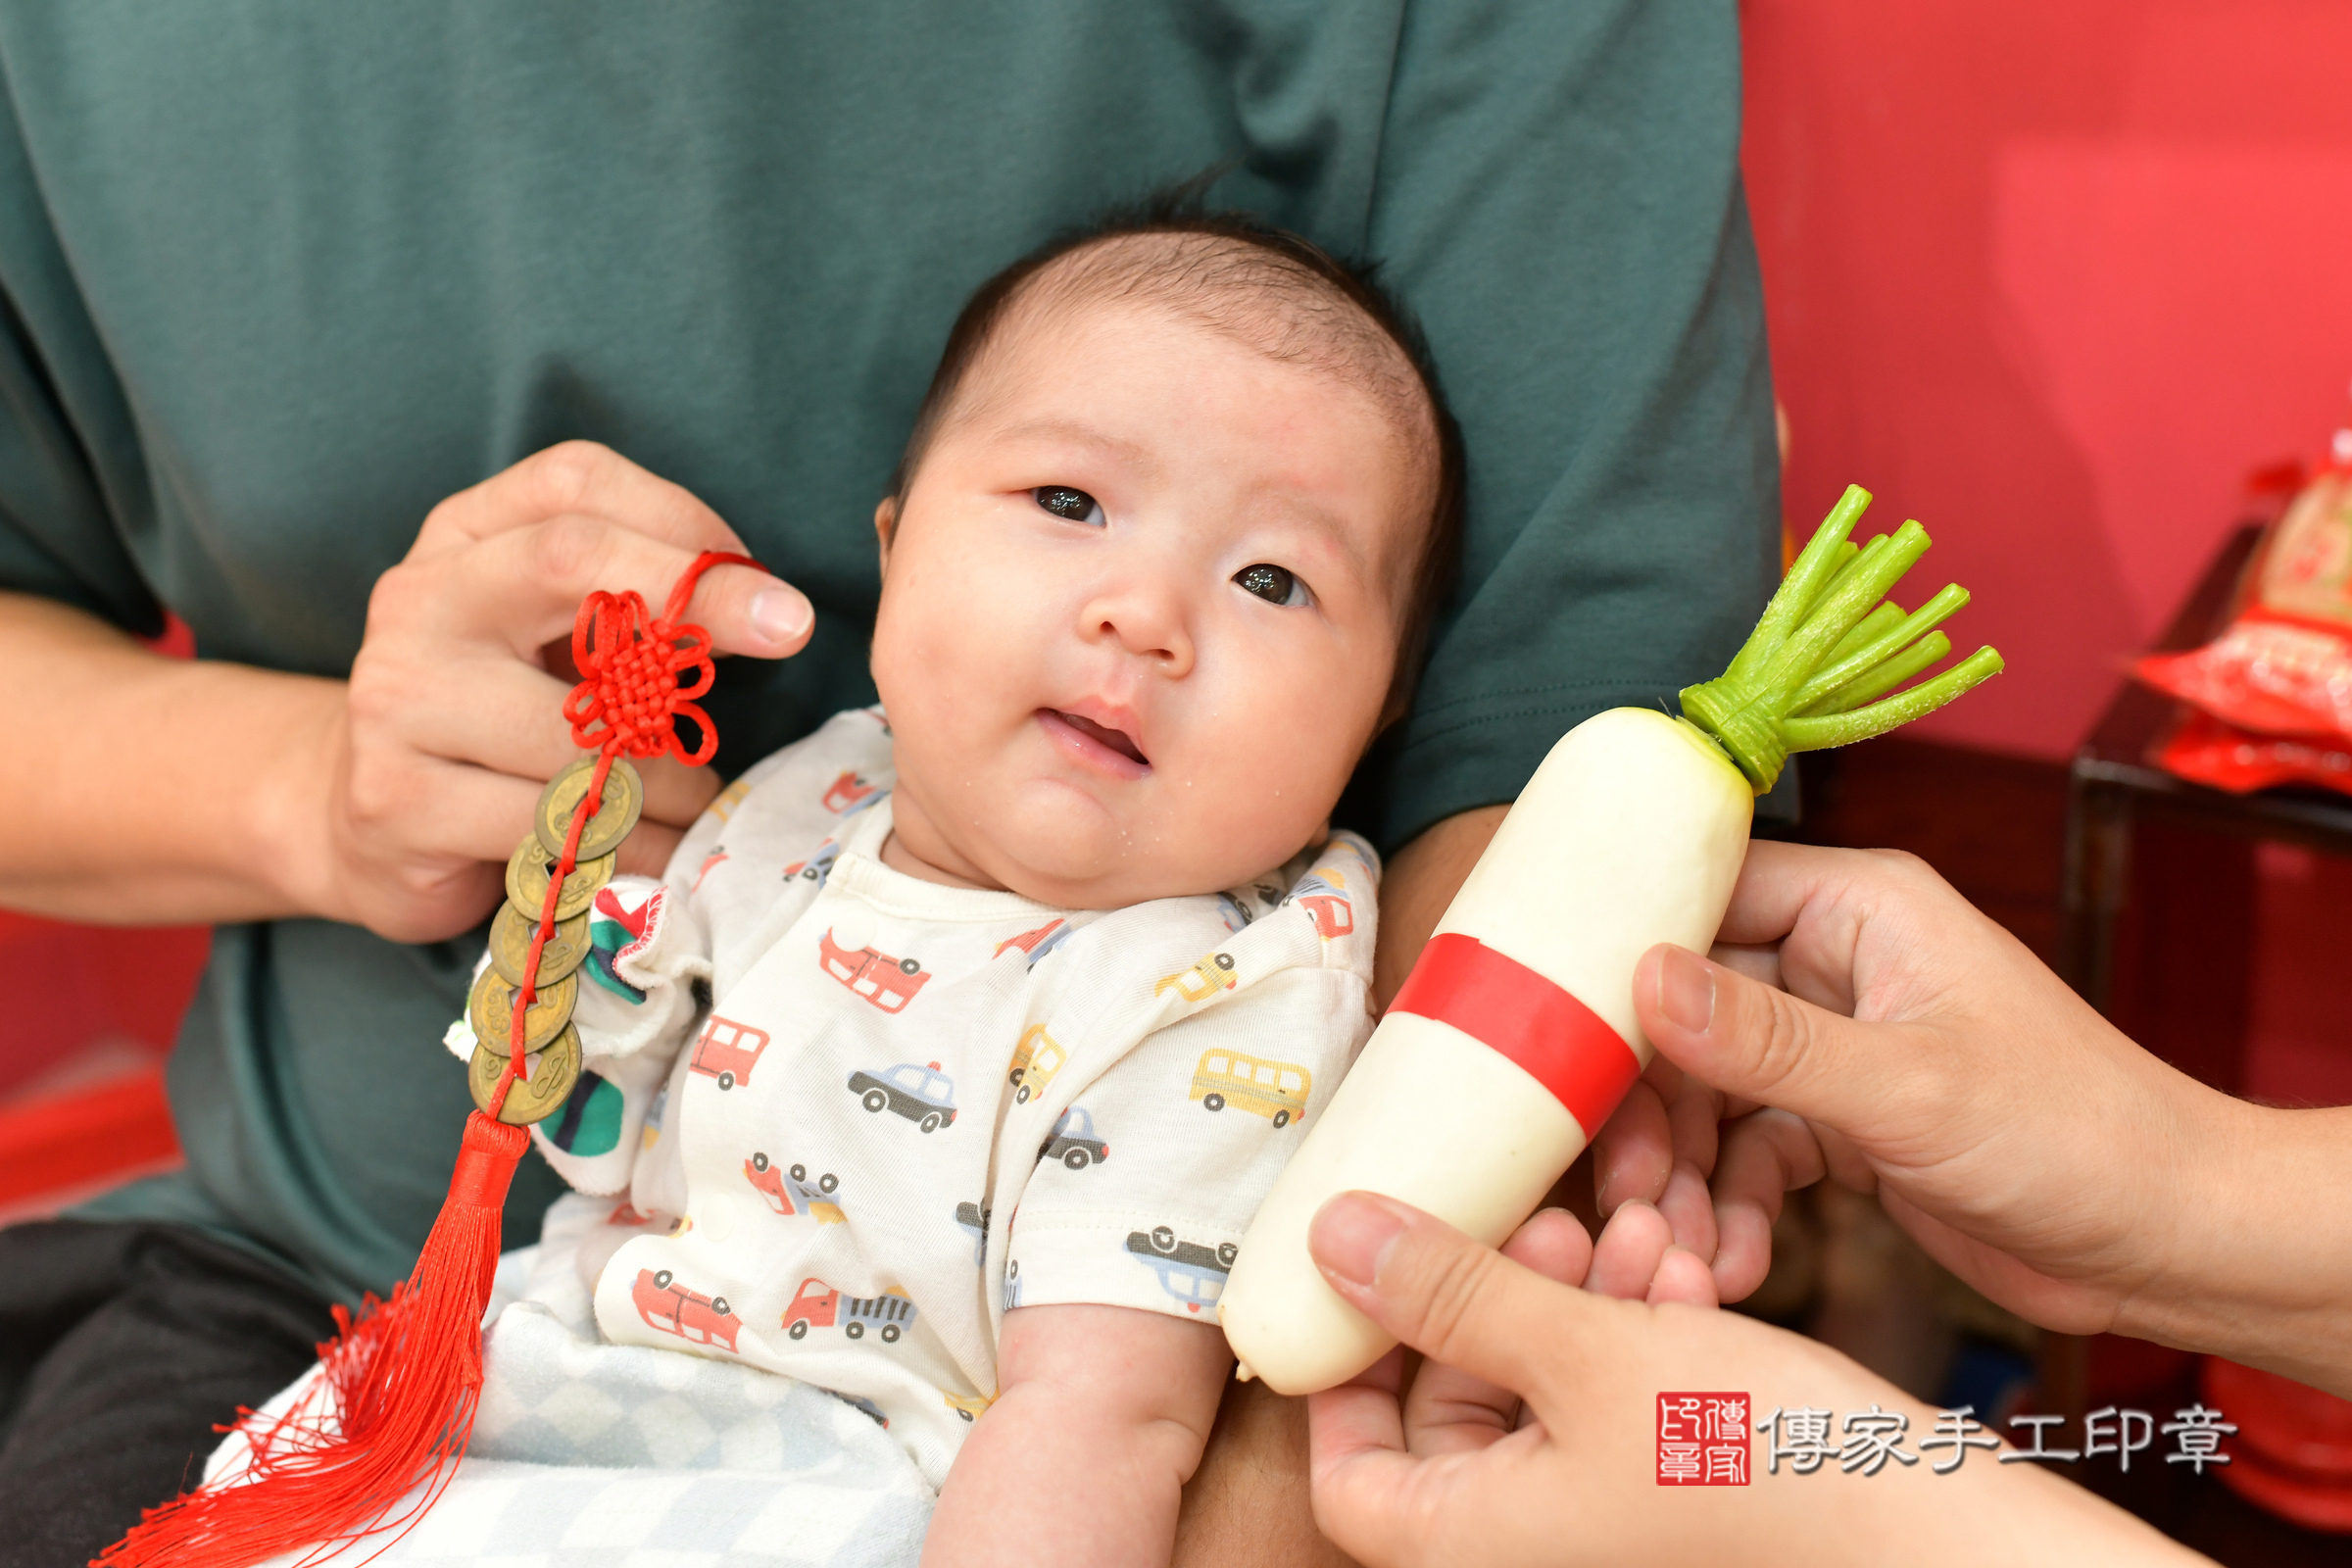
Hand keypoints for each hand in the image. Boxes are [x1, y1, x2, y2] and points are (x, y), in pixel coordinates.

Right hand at [296, 442, 812, 940]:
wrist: (365, 825)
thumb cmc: (500, 720)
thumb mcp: (556, 639)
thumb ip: (636, 606)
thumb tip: (763, 609)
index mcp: (464, 537)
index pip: (577, 484)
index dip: (687, 522)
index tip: (767, 587)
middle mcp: (419, 599)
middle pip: (569, 557)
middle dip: (697, 595)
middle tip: (790, 632)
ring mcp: (397, 698)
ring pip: (579, 723)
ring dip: (676, 773)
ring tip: (698, 796)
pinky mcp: (397, 800)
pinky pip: (557, 822)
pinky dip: (636, 844)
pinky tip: (654, 849)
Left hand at [1304, 1191, 2195, 1567]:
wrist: (1934, 1528)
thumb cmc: (1762, 1464)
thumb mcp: (1585, 1354)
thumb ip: (1453, 1294)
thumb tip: (1331, 1241)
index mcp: (1470, 1546)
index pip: (1347, 1474)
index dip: (1352, 1367)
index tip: (1385, 1270)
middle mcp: (1528, 1552)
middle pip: (1450, 1414)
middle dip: (1499, 1299)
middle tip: (1553, 1224)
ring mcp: (1604, 1531)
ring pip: (1542, 1396)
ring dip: (1579, 1297)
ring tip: (1637, 1229)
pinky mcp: (1670, 1499)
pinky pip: (1613, 1410)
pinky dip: (1633, 1335)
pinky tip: (1681, 1269)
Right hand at [1596, 841, 2351, 1394]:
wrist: (2165, 1241)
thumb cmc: (2071, 1135)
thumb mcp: (1907, 1088)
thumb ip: (1766, 1040)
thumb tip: (1639, 978)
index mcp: (1858, 907)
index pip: (1699, 892)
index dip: (1615, 947)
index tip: (1540, 1015)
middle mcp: (1833, 962)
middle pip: (1680, 1008)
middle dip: (1646, 1106)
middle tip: (1629, 1189)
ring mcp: (1830, 1044)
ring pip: (1702, 1092)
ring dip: (1683, 1175)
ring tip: (1678, 1252)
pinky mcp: (1836, 1121)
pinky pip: (1744, 1152)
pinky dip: (1728, 1208)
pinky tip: (1729, 1264)